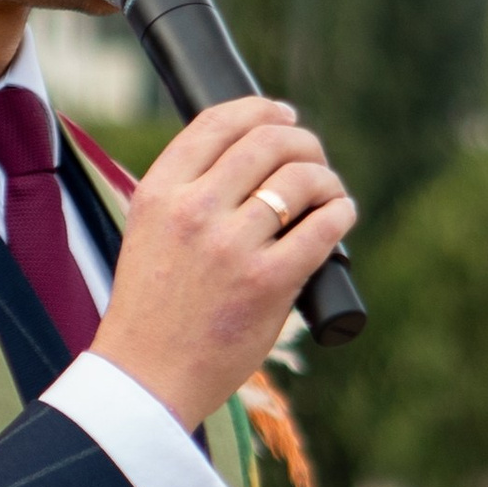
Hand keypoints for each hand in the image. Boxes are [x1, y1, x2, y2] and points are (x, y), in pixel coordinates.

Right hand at [91, 96, 355, 429]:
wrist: (147, 378)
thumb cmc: (154, 308)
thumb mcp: (149, 232)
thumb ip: (188, 191)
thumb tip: (255, 153)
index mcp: (159, 193)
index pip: (217, 122)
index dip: (260, 108)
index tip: (282, 114)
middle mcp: (194, 212)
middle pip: (266, 142)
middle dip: (301, 140)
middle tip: (312, 155)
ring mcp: (232, 247)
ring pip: (300, 179)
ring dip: (326, 178)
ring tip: (329, 191)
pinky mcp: (268, 283)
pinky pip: (323, 226)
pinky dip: (341, 212)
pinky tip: (340, 214)